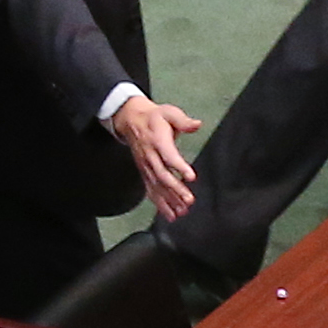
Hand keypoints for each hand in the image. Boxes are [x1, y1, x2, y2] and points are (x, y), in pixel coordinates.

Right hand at [112, 97, 204, 218]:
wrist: (131, 120)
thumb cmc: (154, 117)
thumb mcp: (168, 112)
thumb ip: (183, 120)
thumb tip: (196, 124)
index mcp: (157, 141)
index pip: (168, 156)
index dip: (179, 167)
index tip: (190, 177)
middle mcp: (150, 156)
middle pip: (162, 176)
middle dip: (176, 190)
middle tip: (189, 200)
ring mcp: (146, 166)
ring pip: (157, 187)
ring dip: (169, 201)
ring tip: (181, 212)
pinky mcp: (145, 173)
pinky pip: (151, 191)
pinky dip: (160, 204)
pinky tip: (170, 215)